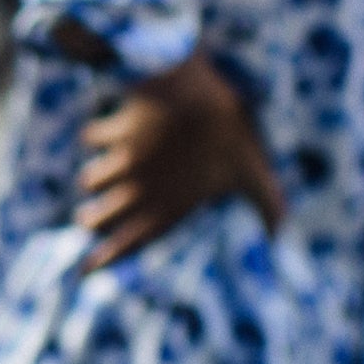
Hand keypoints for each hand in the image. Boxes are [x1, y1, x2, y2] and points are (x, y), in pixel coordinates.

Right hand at [76, 52, 284, 266]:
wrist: (189, 91)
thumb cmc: (224, 137)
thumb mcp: (251, 172)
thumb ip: (265, 203)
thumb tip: (280, 232)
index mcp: (167, 207)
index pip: (130, 243)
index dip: (104, 260)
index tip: (83, 272)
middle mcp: (138, 189)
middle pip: (98, 217)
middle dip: (91, 221)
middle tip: (86, 221)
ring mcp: (124, 159)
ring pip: (91, 180)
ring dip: (93, 182)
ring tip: (93, 181)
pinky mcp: (117, 129)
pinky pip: (94, 136)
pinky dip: (95, 136)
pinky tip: (99, 134)